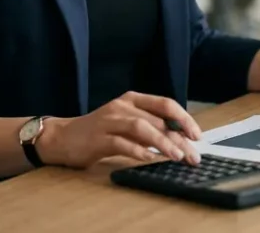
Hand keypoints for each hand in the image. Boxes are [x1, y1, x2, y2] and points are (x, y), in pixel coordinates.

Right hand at [38, 92, 203, 167]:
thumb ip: (150, 126)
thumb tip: (181, 139)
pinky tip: (149, 158)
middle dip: (178, 137)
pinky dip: (137, 151)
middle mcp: (122, 106)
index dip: (184, 118)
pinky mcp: (97, 138)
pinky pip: (120, 143)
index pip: (165, 104)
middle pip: (157, 119)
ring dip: (162, 142)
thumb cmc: (100, 132)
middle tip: (192, 154)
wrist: (62, 137)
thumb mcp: (126, 122)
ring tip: (176, 156)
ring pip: (141, 128)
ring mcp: (108, 121)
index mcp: (132, 99)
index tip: (197, 135)